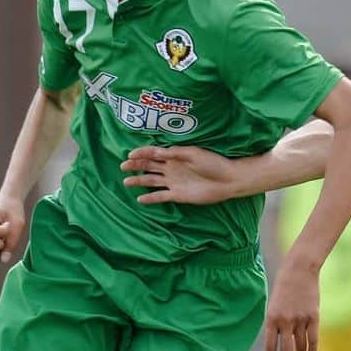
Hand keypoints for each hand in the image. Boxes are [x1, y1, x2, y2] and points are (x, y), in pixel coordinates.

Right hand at [121, 145, 238, 204]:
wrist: (227, 180)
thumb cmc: (213, 163)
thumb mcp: (194, 153)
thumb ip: (175, 153)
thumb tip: (156, 151)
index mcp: (174, 156)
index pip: (154, 153)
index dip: (141, 153)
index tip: (130, 155)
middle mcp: (171, 168)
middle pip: (149, 166)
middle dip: (136, 165)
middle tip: (123, 166)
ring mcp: (174, 182)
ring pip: (152, 181)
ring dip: (139, 180)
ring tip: (126, 181)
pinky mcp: (178, 195)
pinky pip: (161, 196)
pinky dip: (150, 198)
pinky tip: (140, 199)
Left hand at [264, 258, 319, 350]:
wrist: (298, 271)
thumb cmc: (283, 288)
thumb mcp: (273, 305)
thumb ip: (274, 324)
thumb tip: (279, 344)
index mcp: (271, 319)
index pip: (269, 346)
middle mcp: (285, 321)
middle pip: (286, 350)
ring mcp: (300, 319)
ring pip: (301, 346)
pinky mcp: (313, 316)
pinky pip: (313, 338)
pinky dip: (312, 349)